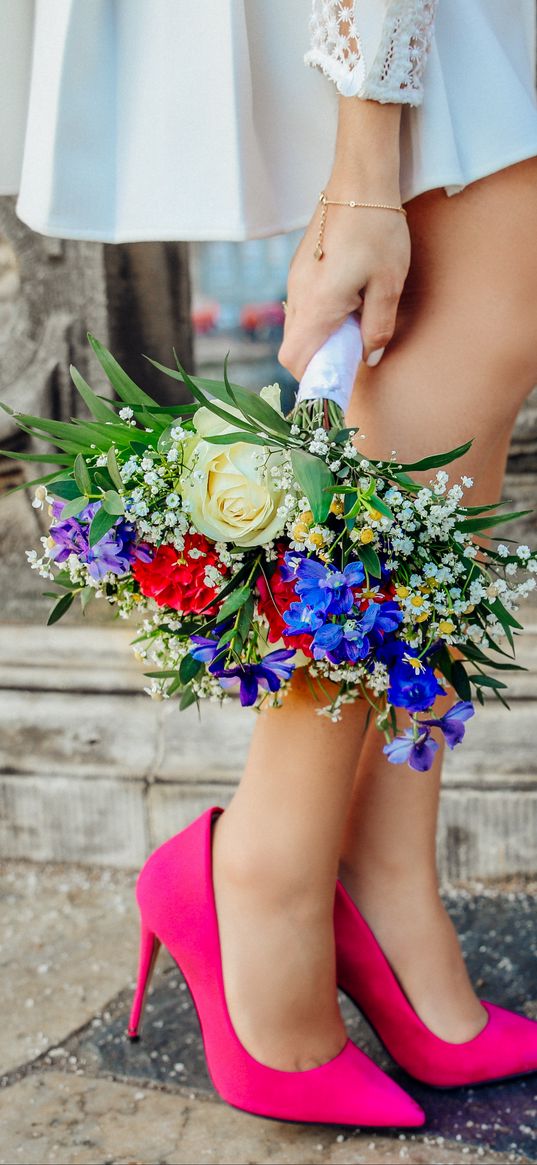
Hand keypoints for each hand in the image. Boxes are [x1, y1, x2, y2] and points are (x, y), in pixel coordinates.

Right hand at [279, 199, 410, 380]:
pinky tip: (348, 300)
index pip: (295, 360)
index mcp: (316, 305)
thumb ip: (378, 327)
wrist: (359, 179)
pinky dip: (319, 316)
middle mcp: (297, 295)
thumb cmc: (377, 230)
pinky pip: (302, 305)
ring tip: (354, 323)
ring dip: (320, 336)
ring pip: (297, 326)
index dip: (312, 377)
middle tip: (351, 352)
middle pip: (293, 347)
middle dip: (318, 359)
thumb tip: (369, 358)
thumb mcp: (388, 284)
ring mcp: (295, 279)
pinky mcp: (300, 267)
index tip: (336, 380)